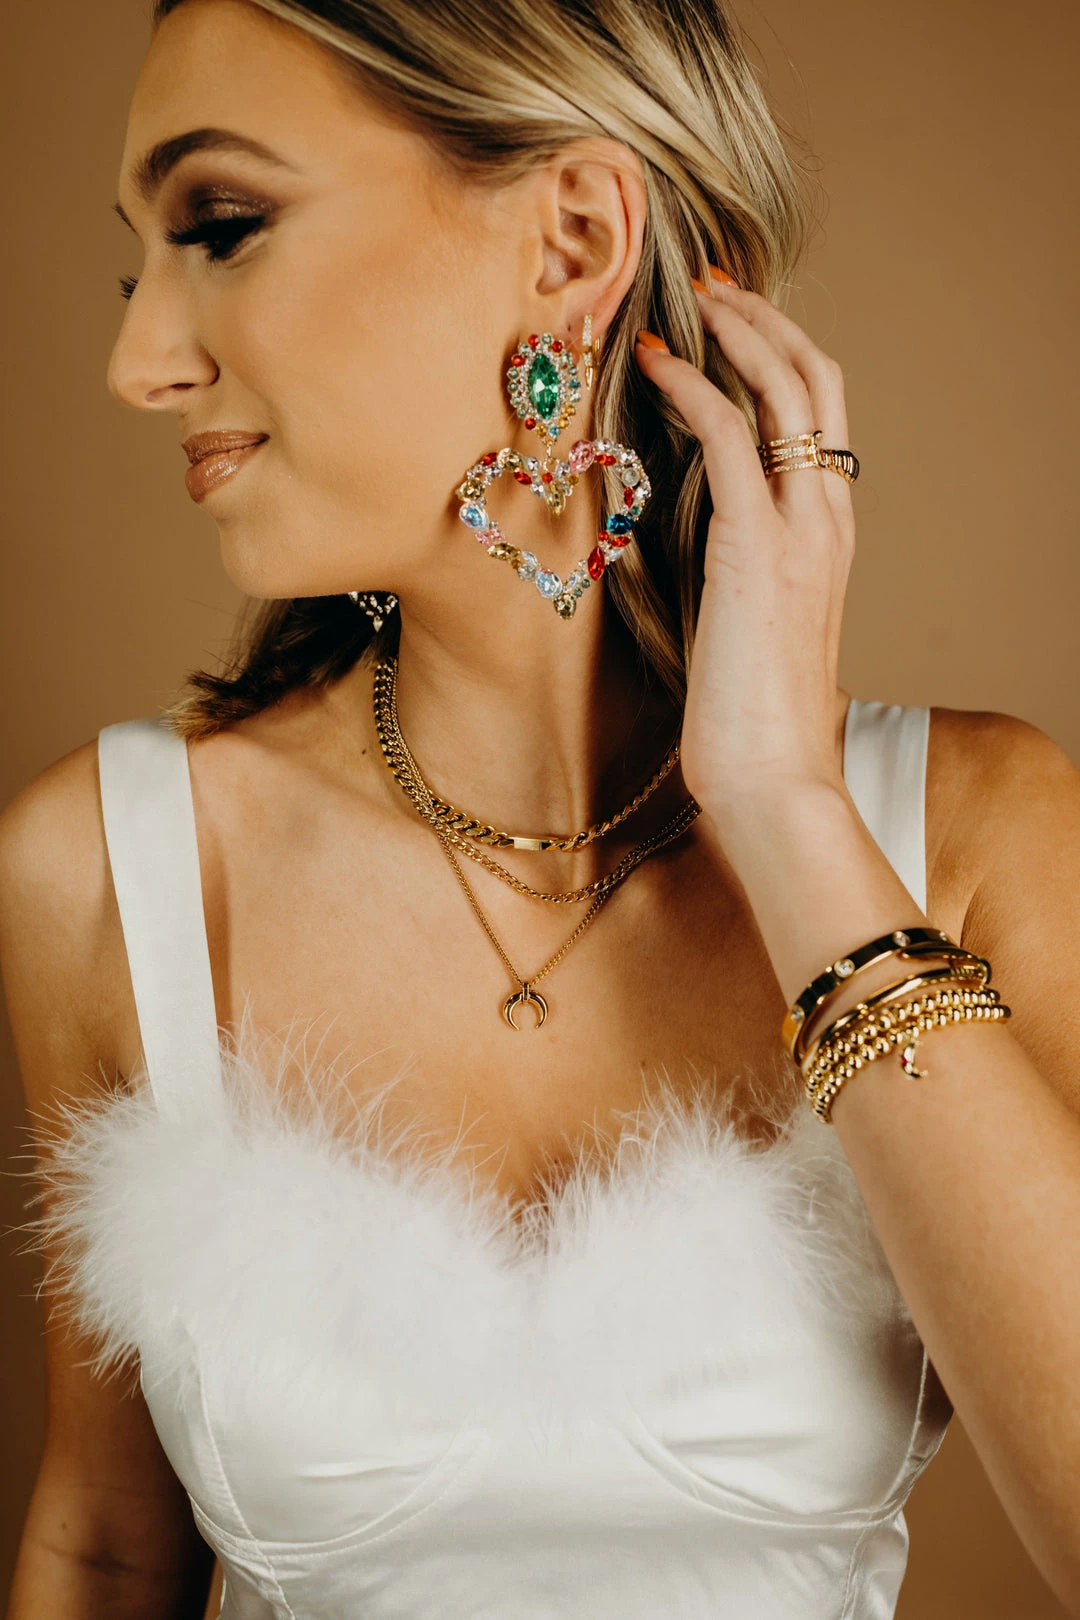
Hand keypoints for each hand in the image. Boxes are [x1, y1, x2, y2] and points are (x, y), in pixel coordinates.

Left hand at [634, 271, 855, 826]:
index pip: (820, 418)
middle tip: (714, 285)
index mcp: (829, 535)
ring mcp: (800, 528)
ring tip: (689, 298)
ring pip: (784, 389)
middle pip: (816, 382)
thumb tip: (689, 540)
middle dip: (765, 321)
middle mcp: (827, 518)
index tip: (731, 325)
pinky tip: (654, 362)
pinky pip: (727, 435)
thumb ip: (735, 569)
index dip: (780, 358)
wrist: (773, 778)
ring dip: (735, 330)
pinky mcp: (756, 546)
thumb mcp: (748, 627)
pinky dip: (692, 386)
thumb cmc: (754, 721)